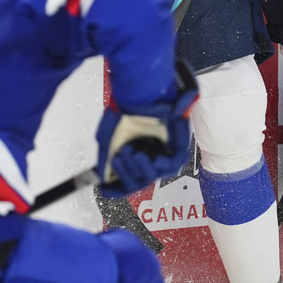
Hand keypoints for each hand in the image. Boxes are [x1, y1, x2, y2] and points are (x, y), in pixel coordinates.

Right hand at [96, 60, 198, 196]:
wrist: (139, 92)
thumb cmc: (126, 108)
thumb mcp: (108, 136)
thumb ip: (105, 159)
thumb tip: (103, 180)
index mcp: (135, 150)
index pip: (128, 177)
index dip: (118, 187)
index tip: (106, 190)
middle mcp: (150, 152)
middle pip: (141, 179)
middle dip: (127, 174)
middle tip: (117, 159)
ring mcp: (164, 150)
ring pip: (155, 174)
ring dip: (141, 169)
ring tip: (132, 153)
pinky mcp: (179, 145)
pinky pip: (172, 164)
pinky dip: (160, 165)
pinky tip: (150, 158)